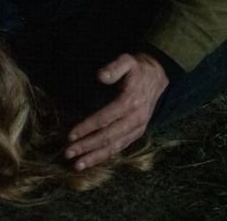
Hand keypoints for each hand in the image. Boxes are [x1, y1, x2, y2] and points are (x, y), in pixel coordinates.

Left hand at [64, 52, 168, 169]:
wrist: (158, 76)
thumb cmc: (137, 68)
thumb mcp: (127, 61)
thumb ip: (114, 67)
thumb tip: (100, 75)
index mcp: (131, 101)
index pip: (105, 118)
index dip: (87, 127)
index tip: (71, 135)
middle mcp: (136, 118)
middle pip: (108, 136)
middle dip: (87, 146)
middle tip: (68, 153)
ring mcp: (138, 128)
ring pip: (115, 147)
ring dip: (95, 157)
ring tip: (78, 165)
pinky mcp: (138, 132)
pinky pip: (122, 147)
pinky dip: (106, 156)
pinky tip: (93, 160)